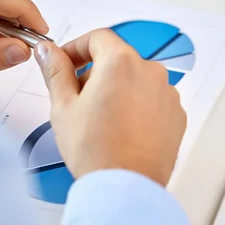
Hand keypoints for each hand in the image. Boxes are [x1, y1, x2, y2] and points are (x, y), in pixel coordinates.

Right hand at [34, 30, 185, 185]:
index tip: (66, 61)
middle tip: (77, 97)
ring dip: (116, 88)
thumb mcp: (63, 106)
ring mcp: (167, 94)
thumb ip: (55, 70)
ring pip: (135, 78)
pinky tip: (120, 127)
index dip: (76, 47)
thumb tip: (48, 51)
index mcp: (120, 62)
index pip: (97, 37)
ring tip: (100, 118)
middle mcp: (149, 72)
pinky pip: (152, 98)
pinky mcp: (176, 114)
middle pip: (117, 58)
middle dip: (95, 71)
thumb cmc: (96, 151)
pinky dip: (136, 105)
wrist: (125, 187)